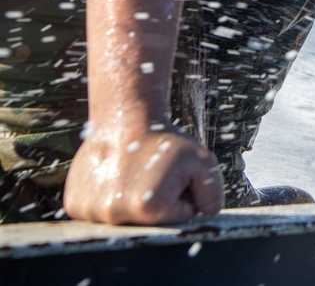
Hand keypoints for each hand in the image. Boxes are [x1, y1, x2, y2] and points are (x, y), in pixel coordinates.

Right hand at [64, 127, 222, 224]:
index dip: (183, 193)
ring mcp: (91, 212)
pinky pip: (101, 213)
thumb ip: (213, 192)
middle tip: (153, 174)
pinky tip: (114, 178)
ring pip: (126, 219)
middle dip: (161, 201)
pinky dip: (110, 199)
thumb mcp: (203, 161)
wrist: (125, 119)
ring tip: (132, 175)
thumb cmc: (164, 140)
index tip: (171, 174)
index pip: (180, 216)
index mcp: (147, 208)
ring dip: (133, 201)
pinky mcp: (74, 206)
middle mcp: (115, 216)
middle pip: (152, 221)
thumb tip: (208, 214)